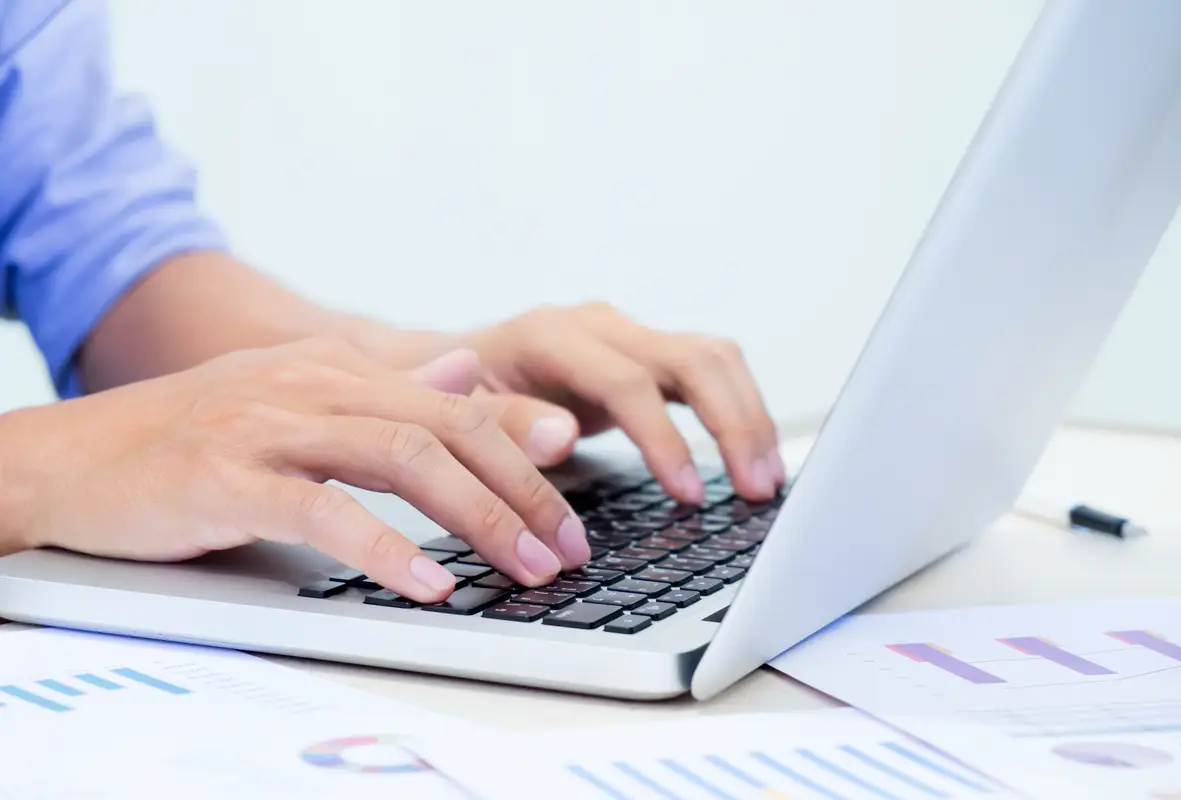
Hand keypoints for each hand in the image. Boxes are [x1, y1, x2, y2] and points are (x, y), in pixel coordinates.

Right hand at [0, 339, 591, 601]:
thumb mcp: (295, 400)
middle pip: (449, 427)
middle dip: (523, 491)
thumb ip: (385, 388)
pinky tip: (429, 584)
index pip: (459, 403)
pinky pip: (324, 510)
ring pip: (403, 457)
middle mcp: (316, 384)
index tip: (573, 506)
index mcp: (339, 368)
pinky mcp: (228, 476)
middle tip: (568, 549)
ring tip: (525, 568)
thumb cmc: (189, 438)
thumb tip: (463, 369)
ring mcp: (271, 424)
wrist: (69, 457)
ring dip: (479, 517)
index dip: (526, 452)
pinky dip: (386, 548)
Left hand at [356, 303, 785, 503]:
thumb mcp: (456, 418)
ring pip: (712, 358)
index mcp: (548, 335)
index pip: (627, 380)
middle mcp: (596, 326)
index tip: (688, 496)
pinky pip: (707, 373)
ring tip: (766, 481)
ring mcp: (624, 337)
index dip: (663, 438)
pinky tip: (753, 459)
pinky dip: (737, 413)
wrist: (436, 373)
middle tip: (755, 490)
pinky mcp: (642, 358)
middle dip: (732, 423)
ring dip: (748, 417)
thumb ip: (504, 423)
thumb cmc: (444, 402)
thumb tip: (564, 434)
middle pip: (690, 357)